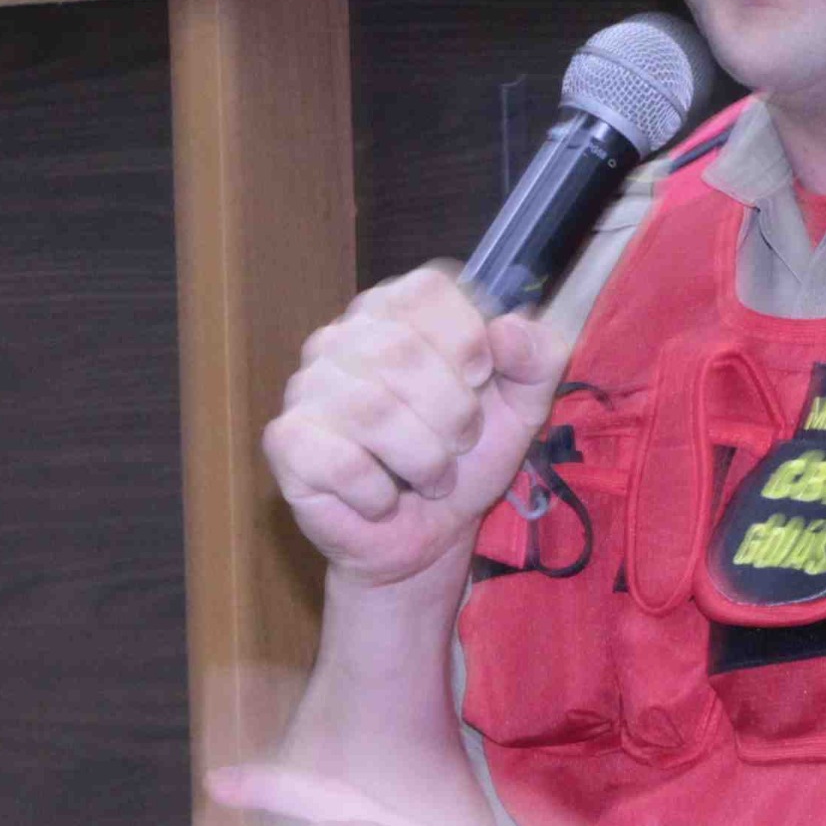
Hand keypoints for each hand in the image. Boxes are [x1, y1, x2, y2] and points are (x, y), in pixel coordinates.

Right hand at [264, 268, 567, 588]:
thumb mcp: (524, 406)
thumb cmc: (467, 458)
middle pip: (399, 350)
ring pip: (371, 409)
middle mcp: (343, 336)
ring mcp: (307, 386)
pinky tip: (385, 499)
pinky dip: (379, 492)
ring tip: (433, 478)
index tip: (480, 383)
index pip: (427, 289)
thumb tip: (508, 328)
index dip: (467, 339)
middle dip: (453, 413)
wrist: (428, 535)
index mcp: (399, 310)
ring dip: (423, 459)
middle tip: (460, 446)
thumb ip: (538, 356)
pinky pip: (339, 461)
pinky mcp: (287, 441)